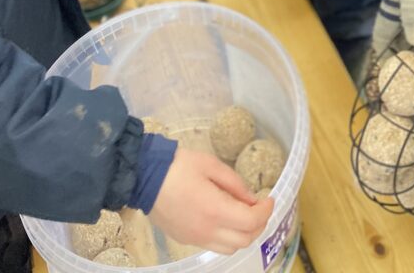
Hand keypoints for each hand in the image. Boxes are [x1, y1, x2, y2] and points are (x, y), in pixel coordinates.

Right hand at [149, 148, 272, 254]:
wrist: (144, 177)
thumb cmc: (178, 165)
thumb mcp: (210, 164)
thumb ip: (234, 183)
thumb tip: (251, 198)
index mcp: (215, 210)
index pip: (251, 222)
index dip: (265, 212)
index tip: (269, 199)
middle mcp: (207, 230)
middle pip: (245, 239)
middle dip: (259, 224)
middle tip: (259, 206)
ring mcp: (196, 239)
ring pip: (231, 248)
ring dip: (244, 234)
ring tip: (244, 214)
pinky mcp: (186, 240)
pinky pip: (214, 245)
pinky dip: (227, 236)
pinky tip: (224, 218)